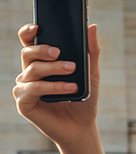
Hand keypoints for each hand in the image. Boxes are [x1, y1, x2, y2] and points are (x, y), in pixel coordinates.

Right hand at [12, 23, 100, 149]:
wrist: (82, 127)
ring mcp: (25, 88)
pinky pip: (32, 89)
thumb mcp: (91, 74)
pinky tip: (69, 88)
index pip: (29, 41)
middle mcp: (29, 73)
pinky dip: (51, 87)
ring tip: (72, 71)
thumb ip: (91, 52)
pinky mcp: (24, 103)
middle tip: (59, 52)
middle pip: (28, 53)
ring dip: (53, 69)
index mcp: (42, 63)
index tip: (38, 26)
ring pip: (32, 70)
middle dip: (43, 50)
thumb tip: (92, 27)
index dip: (29, 31)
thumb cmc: (84, 100)